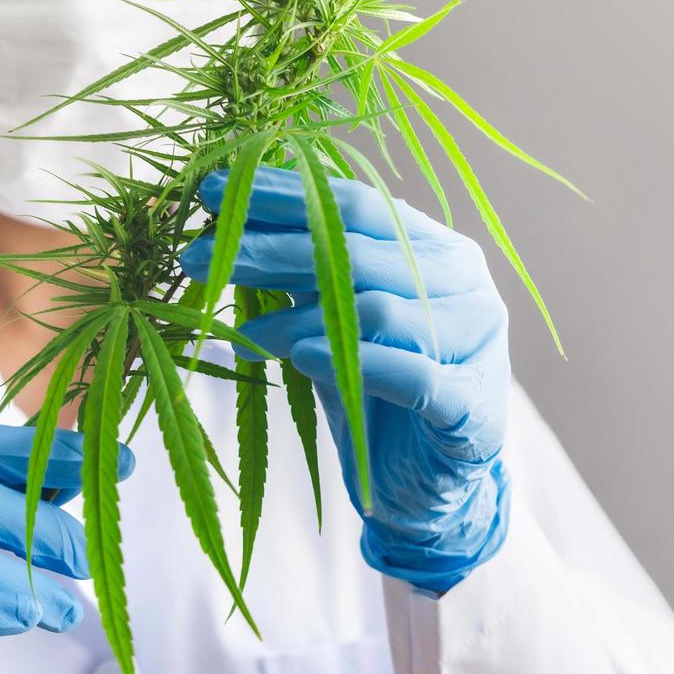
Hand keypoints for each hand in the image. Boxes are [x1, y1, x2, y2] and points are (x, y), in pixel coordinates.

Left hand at [182, 165, 511, 594]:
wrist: (430, 484)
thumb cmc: (377, 391)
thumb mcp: (336, 321)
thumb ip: (306, 274)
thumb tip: (226, 225)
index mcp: (437, 247)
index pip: (354, 204)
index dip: (282, 195)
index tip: (212, 189)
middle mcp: (465, 284)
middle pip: (357, 252)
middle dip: (269, 249)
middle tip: (196, 256)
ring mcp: (477, 343)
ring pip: (379, 310)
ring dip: (300, 315)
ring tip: (243, 328)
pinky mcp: (474, 407)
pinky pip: (414, 377)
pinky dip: (357, 364)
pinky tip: (303, 358)